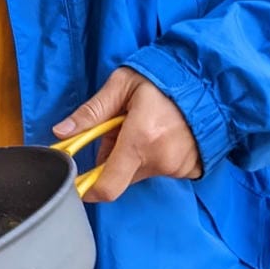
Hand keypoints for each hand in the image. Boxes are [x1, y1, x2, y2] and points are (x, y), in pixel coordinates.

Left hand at [53, 66, 201, 201]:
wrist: (208, 81)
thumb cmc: (163, 78)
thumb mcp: (121, 85)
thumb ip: (91, 112)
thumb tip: (61, 133)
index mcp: (140, 139)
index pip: (108, 186)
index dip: (89, 189)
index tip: (80, 182)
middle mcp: (160, 159)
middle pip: (121, 177)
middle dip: (113, 159)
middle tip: (121, 130)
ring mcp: (177, 167)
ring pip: (140, 172)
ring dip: (135, 156)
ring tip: (146, 127)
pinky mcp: (189, 169)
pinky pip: (160, 170)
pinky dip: (154, 157)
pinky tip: (162, 135)